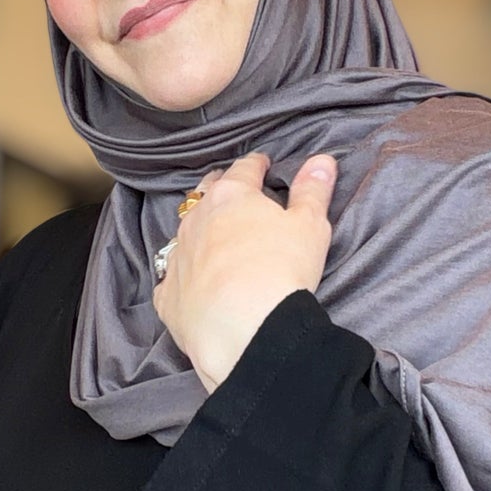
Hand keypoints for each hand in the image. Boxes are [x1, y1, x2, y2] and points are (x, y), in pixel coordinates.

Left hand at [152, 151, 338, 392]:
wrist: (245, 331)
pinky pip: (171, 279)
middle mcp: (197, 219)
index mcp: (231, 196)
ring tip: (212, 234)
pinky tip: (191, 284)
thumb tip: (322, 160)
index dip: (257, 165)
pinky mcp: (168, 295)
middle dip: (219, 187)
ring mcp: (178, 257)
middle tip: (232, 189)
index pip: (245, 169)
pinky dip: (183, 276)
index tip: (263, 164)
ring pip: (185, 232)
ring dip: (199, 229)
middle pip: (206, 194)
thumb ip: (313, 190)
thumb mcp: (310, 226)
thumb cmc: (282, 270)